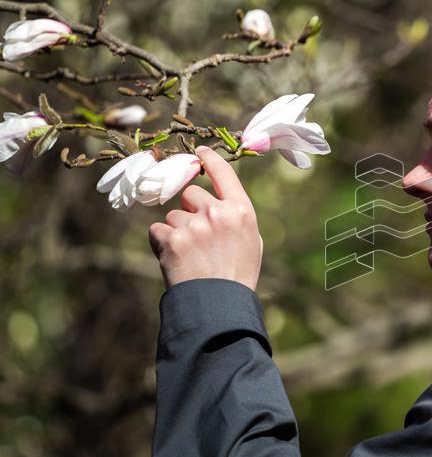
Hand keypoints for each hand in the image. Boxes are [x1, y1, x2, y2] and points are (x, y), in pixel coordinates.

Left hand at [148, 146, 262, 290]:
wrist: (219, 305)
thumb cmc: (237, 275)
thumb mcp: (250, 241)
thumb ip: (235, 216)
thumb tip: (217, 200)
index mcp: (241, 211)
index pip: (224, 174)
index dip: (210, 160)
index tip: (199, 152)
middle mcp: (218, 213)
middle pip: (191, 194)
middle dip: (189, 210)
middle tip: (197, 236)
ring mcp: (194, 226)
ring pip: (172, 216)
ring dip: (176, 232)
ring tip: (190, 257)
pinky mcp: (172, 239)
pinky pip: (157, 230)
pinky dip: (161, 243)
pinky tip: (174, 260)